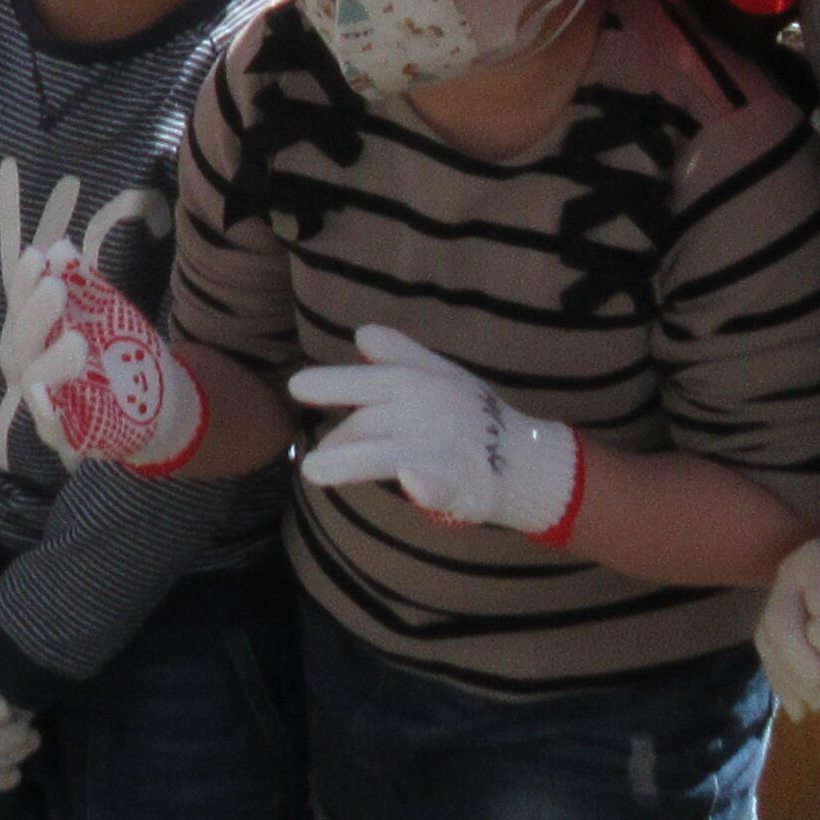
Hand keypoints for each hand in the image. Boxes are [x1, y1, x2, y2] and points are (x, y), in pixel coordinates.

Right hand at [6, 232, 198, 472]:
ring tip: (78, 341)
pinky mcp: (64, 435)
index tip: (37, 256)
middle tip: (56, 289)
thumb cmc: (122, 352)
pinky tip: (49, 396)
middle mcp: (31, 367)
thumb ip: (84, 285)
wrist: (160, 403)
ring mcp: (44, 403)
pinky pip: (49, 425)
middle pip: (20, 340)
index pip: (20, 305)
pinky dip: (47, 412)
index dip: (22, 283)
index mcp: (36, 335)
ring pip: (32, 380)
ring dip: (50, 359)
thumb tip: (60, 247)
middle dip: (35, 314)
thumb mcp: (107, 314)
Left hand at [289, 323, 585, 533]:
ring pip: (384, 454)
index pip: (364, 381)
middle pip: (363, 426)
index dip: (330, 383)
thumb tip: (361, 332)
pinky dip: (427, 484)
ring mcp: (439, 450)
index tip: (296, 386)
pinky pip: (439, 486)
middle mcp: (422, 412)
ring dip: (350, 461)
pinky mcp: (459, 487)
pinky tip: (414, 481)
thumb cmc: (471, 414)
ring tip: (315, 471)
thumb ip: (400, 354)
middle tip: (319, 462)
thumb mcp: (440, 373)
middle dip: (336, 443)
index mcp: (415, 383)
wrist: (524, 458)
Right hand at [759, 500, 819, 715]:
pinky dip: (782, 680)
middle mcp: (790, 577)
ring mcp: (781, 595)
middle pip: (778, 625)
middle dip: (797, 666)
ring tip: (810, 708)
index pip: (812, 608)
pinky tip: (800, 708)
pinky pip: (771, 649)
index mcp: (818, 563)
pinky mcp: (782, 615)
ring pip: (767, 640)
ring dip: (785, 678)